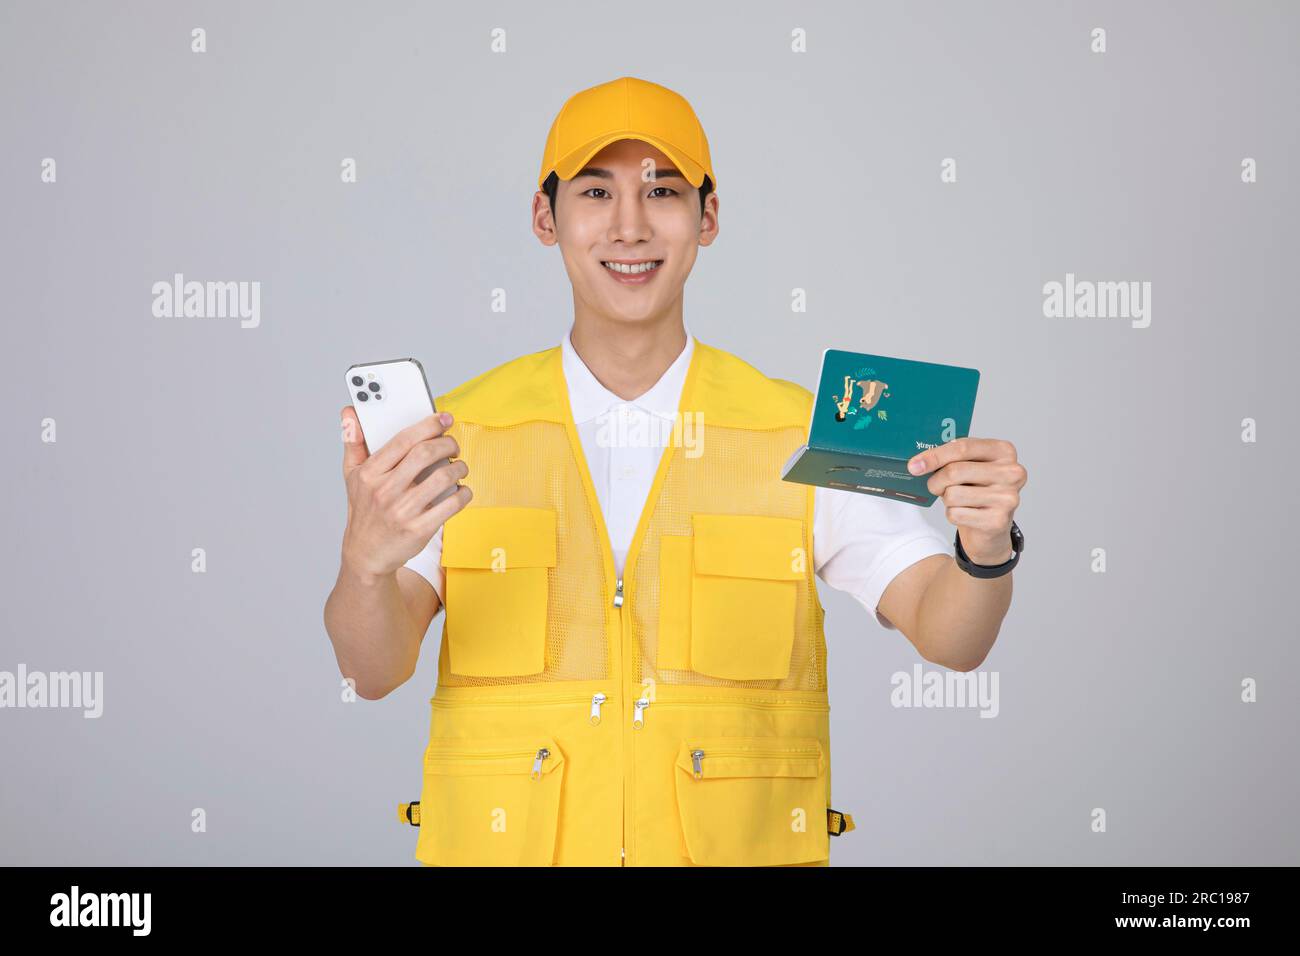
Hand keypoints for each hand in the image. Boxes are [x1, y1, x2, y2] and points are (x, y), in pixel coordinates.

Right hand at [338, 407, 471, 580]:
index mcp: (369, 473)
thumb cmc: (364, 510)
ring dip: (459, 468)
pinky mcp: (419, 529)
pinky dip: (463, 494)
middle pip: (425, 454)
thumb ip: (353, 442)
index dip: (428, 425)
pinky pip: (451, 504)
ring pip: (442, 477)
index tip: (444, 419)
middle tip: (453, 445)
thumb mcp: (352, 475)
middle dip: (447, 444)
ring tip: (459, 467)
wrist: (367, 554)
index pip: (403, 440)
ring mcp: (402, 511)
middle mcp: (384, 491)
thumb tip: (350, 412)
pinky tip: (462, 490)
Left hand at [907, 437, 1026, 564]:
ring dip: (946, 500)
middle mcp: (1012, 473)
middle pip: (955, 471)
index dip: (934, 456)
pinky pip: (955, 514)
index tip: (914, 465)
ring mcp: (1007, 498)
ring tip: (957, 500)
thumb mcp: (970, 467)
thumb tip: (918, 463)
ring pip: (952, 494)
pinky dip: (952, 515)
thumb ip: (952, 458)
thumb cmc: (978, 490)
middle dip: (936, 481)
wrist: (992, 527)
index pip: (963, 447)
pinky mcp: (998, 520)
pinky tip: (965, 514)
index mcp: (1004, 451)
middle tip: (934, 486)